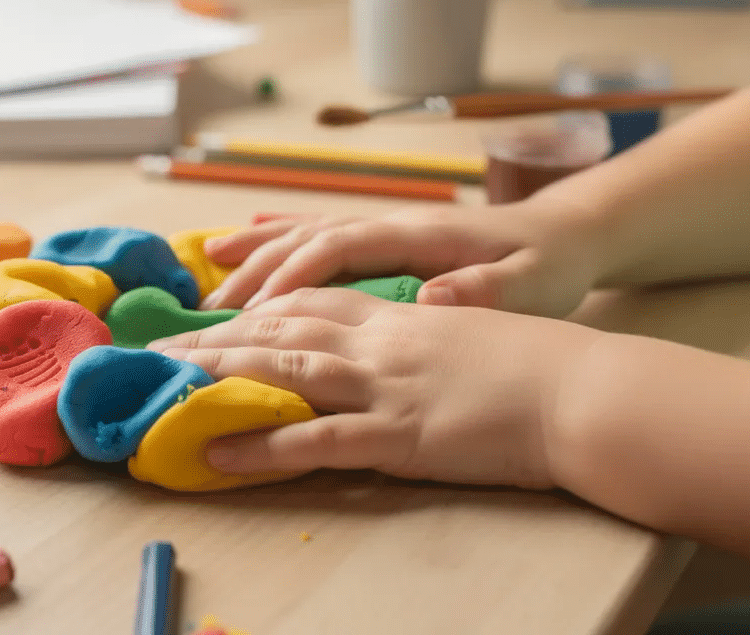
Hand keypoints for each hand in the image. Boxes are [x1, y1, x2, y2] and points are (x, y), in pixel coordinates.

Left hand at [150, 287, 601, 488]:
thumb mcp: (473, 329)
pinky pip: (314, 439)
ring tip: (164, 383)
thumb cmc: (541, 364)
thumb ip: (427, 321)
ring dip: (217, 376)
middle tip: (161, 345)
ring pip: (283, 370)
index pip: (310, 300)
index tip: (213, 310)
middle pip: (280, 328)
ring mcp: (386, 386)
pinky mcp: (399, 435)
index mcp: (400, 314)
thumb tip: (410, 310)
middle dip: (216, 335)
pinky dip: (260, 444)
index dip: (255, 302)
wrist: (587, 391)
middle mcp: (381, 342)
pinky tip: (216, 449)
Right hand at [199, 202, 604, 317]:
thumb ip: (486, 290)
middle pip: (306, 238)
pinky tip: (244, 242)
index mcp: (418, 234)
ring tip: (206, 271)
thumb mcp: (533, 284)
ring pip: (304, 233)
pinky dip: (277, 238)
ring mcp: (385, 228)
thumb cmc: (549, 265)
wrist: (566, 235)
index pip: (338, 247)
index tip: (253, 311)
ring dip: (255, 251)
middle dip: (255, 269)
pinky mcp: (384, 238)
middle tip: (210, 309)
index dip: (291, 275)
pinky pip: (318, 235)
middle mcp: (391, 224)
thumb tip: (434, 294)